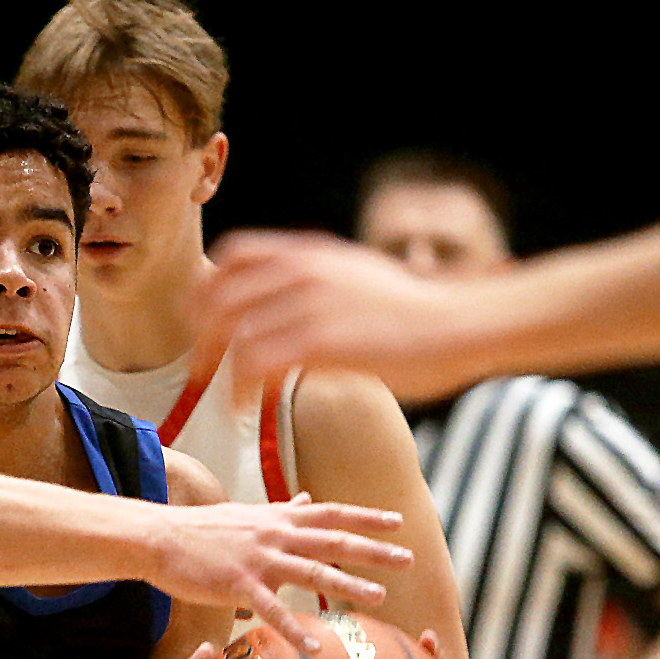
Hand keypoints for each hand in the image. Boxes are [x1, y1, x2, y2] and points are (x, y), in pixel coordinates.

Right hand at [149, 496, 412, 649]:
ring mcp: (259, 559)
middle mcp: (276, 535)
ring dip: (348, 586)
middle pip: (334, 540)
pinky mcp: (237, 585)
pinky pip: (272, 611)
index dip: (366, 517)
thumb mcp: (248, 514)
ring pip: (312, 572)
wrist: (161, 537)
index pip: (332, 513)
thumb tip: (306, 498)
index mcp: (279, 518)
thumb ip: (282, 510)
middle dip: (374, 550)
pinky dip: (295, 631)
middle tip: (408, 559)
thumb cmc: (203, 530)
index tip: (398, 522)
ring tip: (379, 598)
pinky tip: (315, 649)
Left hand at [195, 229, 506, 403]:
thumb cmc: (415, 313)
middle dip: (202, 335)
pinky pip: (257, 362)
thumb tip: (286, 303)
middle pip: (221, 294)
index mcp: (310, 252)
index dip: (209, 287)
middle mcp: (303, 270)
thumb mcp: (357, 277)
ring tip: (227, 397)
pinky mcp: (321, 339)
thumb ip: (316, 282)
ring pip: (233, 332)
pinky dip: (242, 388)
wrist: (459, 324)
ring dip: (220, 369)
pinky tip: (247, 406)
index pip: (234, 254)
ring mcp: (310, 302)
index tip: (202, 320)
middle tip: (201, 369)